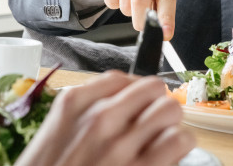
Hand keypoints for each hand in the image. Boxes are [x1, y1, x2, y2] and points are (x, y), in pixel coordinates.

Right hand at [17, 71, 194, 165]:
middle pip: (151, 88)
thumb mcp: (53, 135)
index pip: (121, 78)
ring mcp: (121, 145)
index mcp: (74, 104)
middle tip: (152, 120)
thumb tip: (119, 104)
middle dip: (155, 103)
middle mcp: (99, 118)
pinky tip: (170, 154)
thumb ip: (83, 113)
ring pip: (169, 109)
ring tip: (163, 136)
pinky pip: (178, 140)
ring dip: (170, 123)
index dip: (134, 91)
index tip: (136, 103)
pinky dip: (179, 145)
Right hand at [86, 0, 175, 39]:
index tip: (165, 35)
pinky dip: (114, 2)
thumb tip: (164, 31)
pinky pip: (111, 1)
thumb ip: (162, 1)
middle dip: (141, 20)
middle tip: (140, 24)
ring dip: (127, 8)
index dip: (166, 17)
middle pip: (141, 1)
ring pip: (125, 5)